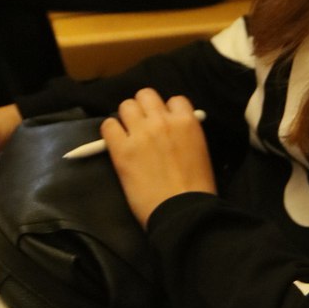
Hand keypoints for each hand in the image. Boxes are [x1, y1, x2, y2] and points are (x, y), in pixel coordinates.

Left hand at [101, 90, 215, 227]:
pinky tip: (116, 144)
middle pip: (145, 95)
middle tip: (143, 126)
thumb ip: (186, 133)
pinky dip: (111, 132)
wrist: (181, 211)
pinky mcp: (121, 149)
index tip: (166, 123)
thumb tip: (173, 128)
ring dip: (127, 118)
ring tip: (129, 134)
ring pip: (126, 106)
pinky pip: (108, 126)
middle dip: (144, 109)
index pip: (174, 100)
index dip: (168, 111)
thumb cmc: (196, 187)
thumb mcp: (200, 150)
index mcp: (187, 121)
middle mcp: (162, 120)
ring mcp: (140, 133)